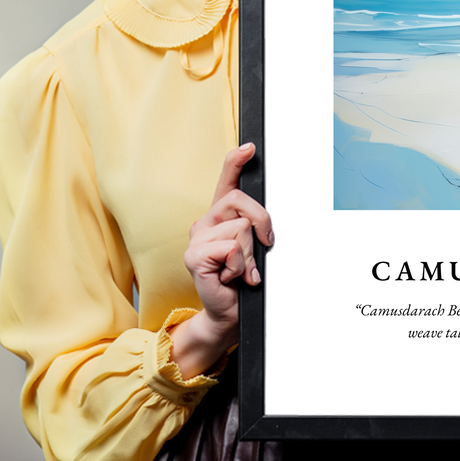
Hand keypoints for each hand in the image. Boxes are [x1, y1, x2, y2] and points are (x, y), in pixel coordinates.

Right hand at [169, 143, 273, 377]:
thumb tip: (265, 220)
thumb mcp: (254, 248)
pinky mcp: (194, 256)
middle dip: (262, 223)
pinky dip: (240, 266)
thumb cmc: (243, 280)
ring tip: (241, 270)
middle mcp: (205, 222)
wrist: (229, 312)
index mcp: (220, 216)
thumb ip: (255, 228)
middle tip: (263, 247)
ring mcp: (196, 238)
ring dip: (250, 255)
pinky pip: (231, 248)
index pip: (226, 181)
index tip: (250, 147)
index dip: (236, 161)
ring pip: (241, 228)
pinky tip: (231, 277)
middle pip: (241, 201)